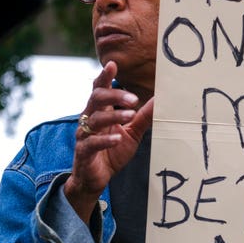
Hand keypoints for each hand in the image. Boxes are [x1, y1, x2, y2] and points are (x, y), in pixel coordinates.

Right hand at [64, 61, 153, 221]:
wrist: (96, 177)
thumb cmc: (112, 151)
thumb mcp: (132, 132)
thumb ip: (143, 116)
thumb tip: (160, 100)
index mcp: (100, 111)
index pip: (100, 89)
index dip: (104, 76)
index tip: (112, 64)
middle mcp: (89, 119)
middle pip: (97, 98)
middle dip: (115, 95)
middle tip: (134, 99)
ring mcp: (84, 135)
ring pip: (95, 119)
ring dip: (114, 116)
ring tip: (130, 115)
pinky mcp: (84, 152)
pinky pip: (91, 143)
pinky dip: (105, 140)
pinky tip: (117, 138)